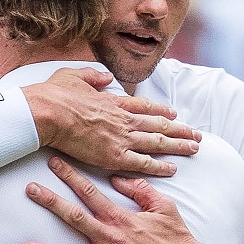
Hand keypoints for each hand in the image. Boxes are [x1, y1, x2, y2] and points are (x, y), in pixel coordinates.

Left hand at [21, 159, 227, 243]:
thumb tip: (117, 178)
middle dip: (51, 202)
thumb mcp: (164, 207)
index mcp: (122, 218)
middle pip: (76, 217)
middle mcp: (113, 238)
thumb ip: (139, 190)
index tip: (53, 162)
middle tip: (30, 189)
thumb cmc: (179, 239)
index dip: (71, 175)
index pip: (91, 192)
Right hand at [23, 67, 201, 178]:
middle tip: (196, 134)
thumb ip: (92, 75)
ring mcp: (121, 138)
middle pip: (159, 125)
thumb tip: (105, 75)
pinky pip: (143, 163)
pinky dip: (160, 166)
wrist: (47, 113)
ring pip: (158, 142)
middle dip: (180, 130)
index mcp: (113, 102)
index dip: (160, 111)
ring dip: (179, 145)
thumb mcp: (73, 76)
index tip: (173, 114)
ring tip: (195, 148)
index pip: (143, 107)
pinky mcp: (114, 156)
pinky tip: (174, 168)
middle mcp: (123, 119)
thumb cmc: (55, 95)